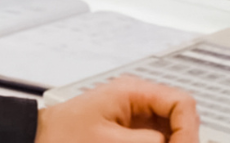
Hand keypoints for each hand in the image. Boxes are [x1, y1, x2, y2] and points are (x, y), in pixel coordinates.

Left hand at [36, 77, 199, 142]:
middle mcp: (138, 102)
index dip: (188, 131)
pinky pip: (156, 140)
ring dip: (171, 142)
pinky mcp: (131, 134)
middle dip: (181, 140)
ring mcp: (136, 119)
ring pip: (171, 133)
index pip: (182, 103)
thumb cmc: (64, 136)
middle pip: (181, 120)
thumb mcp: (111, 142)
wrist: (41, 140)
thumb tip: (178, 142)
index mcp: (133, 92)